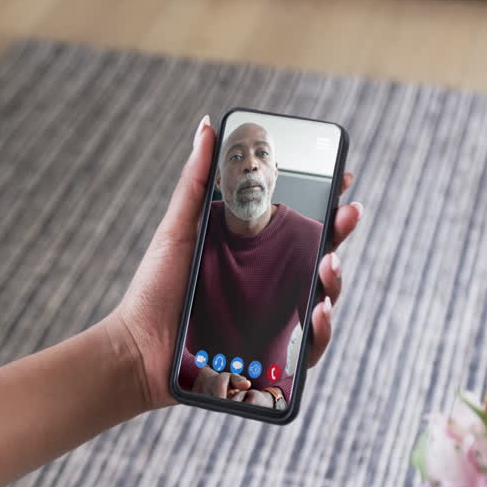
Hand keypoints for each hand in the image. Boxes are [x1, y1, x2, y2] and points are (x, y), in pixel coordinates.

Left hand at [109, 115, 362, 411]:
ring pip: (322, 300)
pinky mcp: (272, 360)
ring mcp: (273, 321)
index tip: (343, 177)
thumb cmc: (156, 289)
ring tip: (329, 264)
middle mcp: (269, 286)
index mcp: (253, 254)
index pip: (298, 225)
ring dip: (335, 281)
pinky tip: (317, 312)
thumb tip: (207, 125)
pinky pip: (309, 349)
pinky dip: (321, 332)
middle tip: (349, 212)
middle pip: (320, 257)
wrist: (137, 348)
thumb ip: (196, 180)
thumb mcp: (179, 228)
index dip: (325, 202)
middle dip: (341, 233)